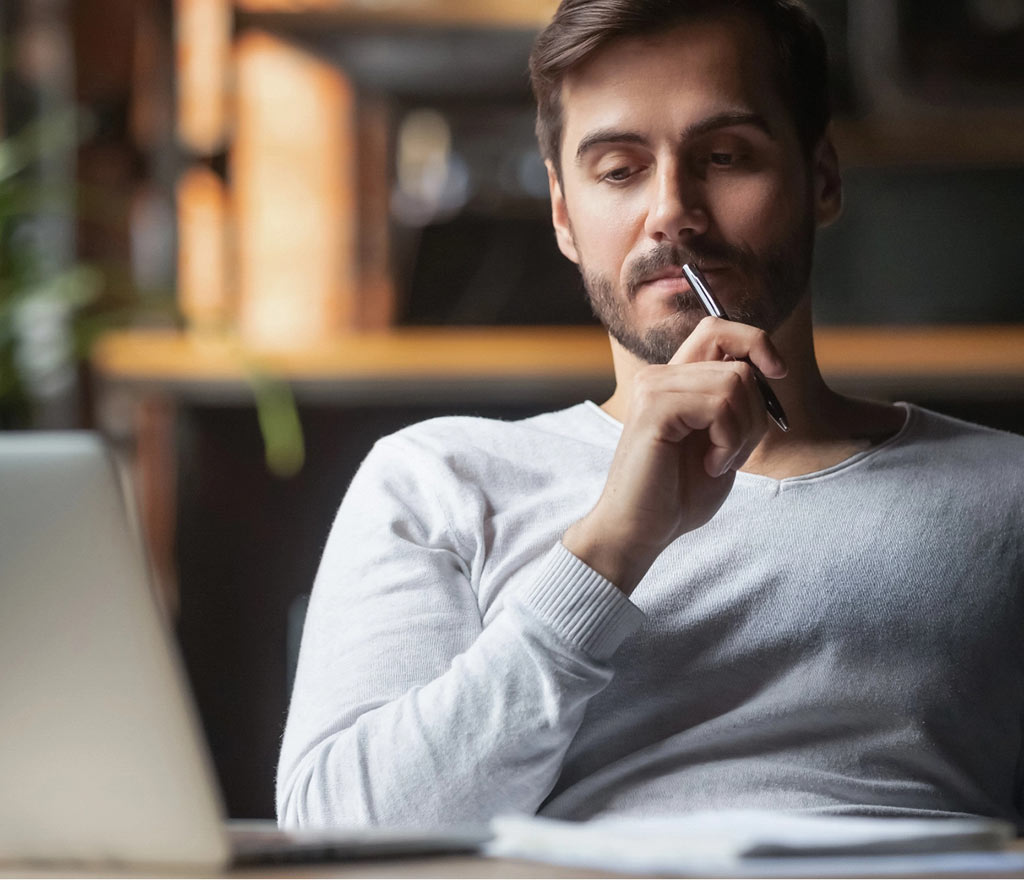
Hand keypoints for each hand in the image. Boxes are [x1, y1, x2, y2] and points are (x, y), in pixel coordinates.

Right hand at [563, 316, 786, 594]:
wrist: (641, 530)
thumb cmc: (678, 493)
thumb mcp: (720, 440)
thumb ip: (735, 404)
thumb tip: (768, 371)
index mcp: (674, 381)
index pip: (718, 328)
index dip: (756, 341)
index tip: (777, 374)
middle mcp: (660, 376)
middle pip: (738, 361)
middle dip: (756, 411)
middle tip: (734, 450)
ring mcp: (653, 389)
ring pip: (735, 384)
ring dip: (742, 432)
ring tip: (719, 461)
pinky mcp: (654, 409)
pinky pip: (720, 405)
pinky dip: (729, 441)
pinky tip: (711, 465)